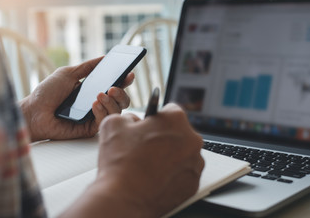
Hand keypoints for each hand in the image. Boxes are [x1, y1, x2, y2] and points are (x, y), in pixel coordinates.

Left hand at [20, 57, 133, 141]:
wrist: (33, 111)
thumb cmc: (47, 93)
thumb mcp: (68, 74)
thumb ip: (88, 67)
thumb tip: (105, 57)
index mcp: (94, 90)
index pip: (115, 86)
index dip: (125, 81)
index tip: (129, 73)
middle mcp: (97, 104)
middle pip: (122, 101)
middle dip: (122, 93)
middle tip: (114, 87)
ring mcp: (95, 116)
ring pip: (117, 111)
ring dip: (112, 102)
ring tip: (99, 95)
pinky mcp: (90, 128)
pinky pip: (104, 121)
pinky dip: (102, 112)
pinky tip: (94, 105)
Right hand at [72, 103, 203, 217]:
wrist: (124, 198)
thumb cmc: (120, 162)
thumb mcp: (114, 123)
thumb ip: (128, 116)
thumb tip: (133, 121)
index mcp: (175, 119)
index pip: (169, 110)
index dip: (155, 118)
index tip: (148, 126)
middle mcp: (191, 139)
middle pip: (178, 132)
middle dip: (164, 137)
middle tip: (145, 148)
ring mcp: (195, 163)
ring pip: (182, 153)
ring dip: (169, 156)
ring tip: (148, 165)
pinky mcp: (193, 184)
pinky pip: (183, 173)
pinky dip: (172, 174)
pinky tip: (155, 177)